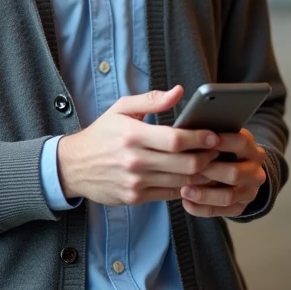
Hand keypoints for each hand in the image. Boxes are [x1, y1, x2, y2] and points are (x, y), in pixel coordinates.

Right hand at [56, 87, 221, 205]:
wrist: (73, 166)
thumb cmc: (101, 134)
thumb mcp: (121, 109)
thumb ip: (152, 100)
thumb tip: (179, 92)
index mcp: (133, 135)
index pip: (176, 140)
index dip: (200, 138)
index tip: (214, 135)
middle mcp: (135, 161)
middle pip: (184, 164)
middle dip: (208, 157)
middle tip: (217, 151)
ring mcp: (136, 182)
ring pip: (181, 181)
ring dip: (201, 174)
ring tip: (212, 164)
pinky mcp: (135, 197)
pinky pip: (169, 194)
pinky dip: (186, 187)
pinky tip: (194, 178)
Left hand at [179, 128, 266, 217]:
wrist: (242, 174)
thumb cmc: (224, 152)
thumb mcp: (224, 140)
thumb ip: (211, 138)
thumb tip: (188, 131)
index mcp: (252, 150)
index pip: (241, 143)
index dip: (222, 141)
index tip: (201, 139)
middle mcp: (255, 172)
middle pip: (234, 173)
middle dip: (210, 171)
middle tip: (188, 169)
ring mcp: (249, 192)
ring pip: (228, 196)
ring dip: (204, 194)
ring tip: (184, 190)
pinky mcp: (240, 208)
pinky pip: (220, 212)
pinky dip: (201, 209)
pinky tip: (186, 202)